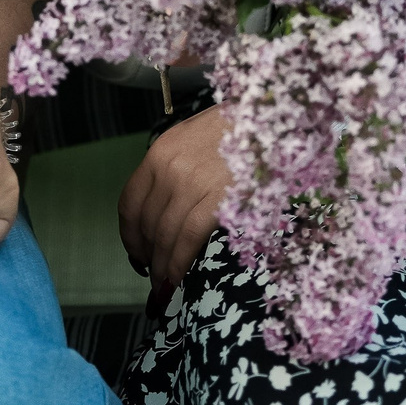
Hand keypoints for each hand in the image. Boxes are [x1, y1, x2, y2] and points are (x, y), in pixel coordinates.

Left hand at [120, 105, 229, 308]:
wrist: (275, 117)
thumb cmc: (242, 126)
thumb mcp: (197, 136)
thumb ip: (178, 166)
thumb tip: (169, 207)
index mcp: (161, 150)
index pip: (129, 202)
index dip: (129, 235)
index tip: (136, 253)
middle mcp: (169, 167)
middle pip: (146, 224)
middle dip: (146, 257)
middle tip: (154, 276)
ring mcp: (191, 184)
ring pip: (163, 237)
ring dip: (160, 268)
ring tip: (164, 287)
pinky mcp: (216, 200)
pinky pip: (187, 241)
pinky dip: (177, 266)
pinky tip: (177, 281)